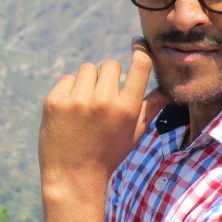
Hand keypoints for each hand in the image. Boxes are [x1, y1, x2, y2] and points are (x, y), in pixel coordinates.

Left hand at [38, 37, 168, 196]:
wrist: (73, 177)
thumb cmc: (108, 155)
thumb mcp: (134, 134)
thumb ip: (151, 108)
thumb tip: (167, 89)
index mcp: (127, 109)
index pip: (139, 65)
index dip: (139, 50)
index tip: (137, 44)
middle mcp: (103, 101)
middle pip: (110, 64)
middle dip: (108, 77)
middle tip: (103, 98)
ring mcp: (77, 101)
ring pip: (87, 70)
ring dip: (87, 83)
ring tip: (85, 108)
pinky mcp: (55, 102)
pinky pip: (67, 80)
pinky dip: (68, 91)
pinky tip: (70, 113)